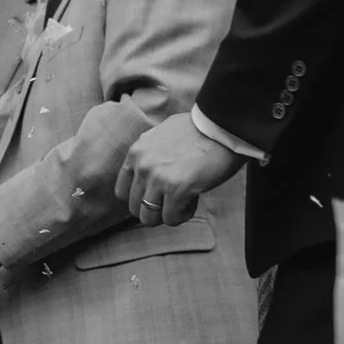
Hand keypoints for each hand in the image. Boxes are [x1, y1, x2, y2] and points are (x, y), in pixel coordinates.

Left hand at [116, 112, 241, 225]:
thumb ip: (150, 155)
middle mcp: (142, 166)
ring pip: (148, 218)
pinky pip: (171, 218)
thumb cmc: (198, 130)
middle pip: (134, 208)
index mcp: (136, 152)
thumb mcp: (161, 136)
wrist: (221, 126)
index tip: (156, 197)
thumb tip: (149, 174)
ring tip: (184, 200)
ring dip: (168, 214)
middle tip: (173, 201)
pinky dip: (184, 214)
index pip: (122, 191)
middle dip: (155, 210)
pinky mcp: (176, 189)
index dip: (140, 199)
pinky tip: (195, 198)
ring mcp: (157, 178)